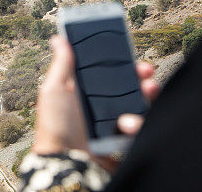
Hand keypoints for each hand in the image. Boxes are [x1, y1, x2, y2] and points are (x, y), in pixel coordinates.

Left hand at [32, 35, 160, 171]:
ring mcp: (114, 124)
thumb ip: (61, 64)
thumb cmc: (55, 127)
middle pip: (130, 87)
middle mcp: (102, 106)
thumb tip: (59, 38)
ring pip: (140, 106)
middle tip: (147, 76)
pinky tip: (127, 125)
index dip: (124, 64)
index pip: (110, 73)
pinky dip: (139, 124)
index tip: (133, 57)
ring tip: (141, 97)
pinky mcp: (122, 141)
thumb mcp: (54, 89)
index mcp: (86, 92)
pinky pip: (141, 128)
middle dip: (142, 79)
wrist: (65, 162)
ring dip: (146, 99)